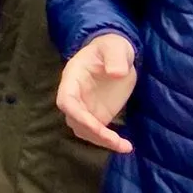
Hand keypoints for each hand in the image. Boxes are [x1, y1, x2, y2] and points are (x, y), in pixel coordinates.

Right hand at [54, 33, 137, 153]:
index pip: (66, 100)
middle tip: (115, 140)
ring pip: (84, 130)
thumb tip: (116, 74)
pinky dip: (108, 141)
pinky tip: (125, 146)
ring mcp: (86, 107)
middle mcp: (75, 96)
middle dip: (93, 132)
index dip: (77, 115)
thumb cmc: (111, 47)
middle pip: (74, 120)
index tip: (96, 126)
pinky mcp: (98, 114)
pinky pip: (97, 133)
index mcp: (73, 78)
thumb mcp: (114, 47)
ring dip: (100, 141)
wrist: (116, 54)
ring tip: (124, 146)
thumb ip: (115, 58)